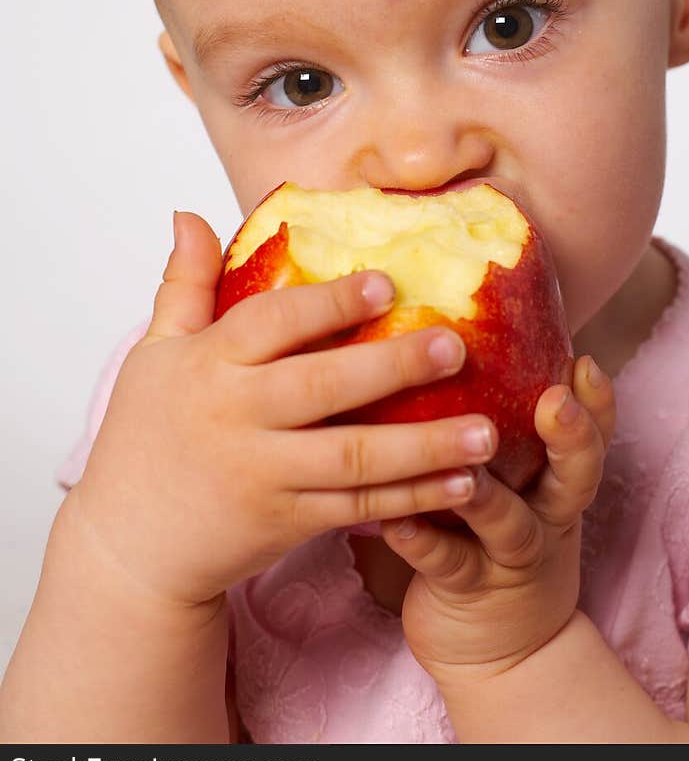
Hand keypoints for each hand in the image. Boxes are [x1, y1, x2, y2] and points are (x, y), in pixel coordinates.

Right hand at [66, 211, 499, 608]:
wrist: (130, 546)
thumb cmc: (145, 438)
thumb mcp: (154, 355)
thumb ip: (183, 286)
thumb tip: (189, 214)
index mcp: (209, 367)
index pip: (271, 324)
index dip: (328, 303)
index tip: (386, 282)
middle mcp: (237, 419)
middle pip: (323, 387)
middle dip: (394, 366)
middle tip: (456, 347)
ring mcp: (265, 476)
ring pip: (354, 458)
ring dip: (426, 445)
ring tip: (486, 431)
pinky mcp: (288, 522)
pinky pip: (360, 508)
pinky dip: (414, 498)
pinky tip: (464, 483)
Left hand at [380, 354, 614, 682]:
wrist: (504, 655)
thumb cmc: (494, 538)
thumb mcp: (519, 485)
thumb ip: (500, 423)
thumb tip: (454, 336)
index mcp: (557, 481)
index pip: (593, 435)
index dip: (597, 403)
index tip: (585, 362)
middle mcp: (546, 516)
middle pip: (576, 476)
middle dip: (570, 437)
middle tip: (555, 402)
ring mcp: (511, 557)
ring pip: (509, 522)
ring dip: (486, 492)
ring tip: (464, 464)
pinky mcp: (468, 589)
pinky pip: (445, 563)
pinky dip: (419, 539)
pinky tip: (393, 517)